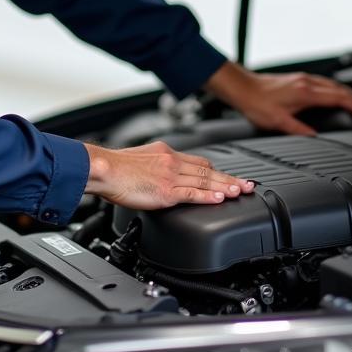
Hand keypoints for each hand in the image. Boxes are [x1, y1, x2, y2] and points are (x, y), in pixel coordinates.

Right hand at [84, 140, 254, 209]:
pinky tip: (221, 199)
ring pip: (206, 182)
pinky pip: (193, 194)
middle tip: (248, 185)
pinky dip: (209, 197)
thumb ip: (156, 165)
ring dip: (227, 187)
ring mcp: (171, 176)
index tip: (229, 177)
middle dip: (230, 178)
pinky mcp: (166, 191)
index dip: (217, 171)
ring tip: (242, 192)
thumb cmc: (115, 167)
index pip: (199, 161)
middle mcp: (172, 161)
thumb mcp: (141, 157)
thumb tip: (160, 175)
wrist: (103, 168)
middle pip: (208, 170)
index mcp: (167, 152)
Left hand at [203, 61, 351, 135]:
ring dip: (350, 94)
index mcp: (306, 92)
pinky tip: (337, 94)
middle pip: (342, 90)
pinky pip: (325, 83)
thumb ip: (299, 130)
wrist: (242, 87)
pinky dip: (337, 90)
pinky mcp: (298, 79)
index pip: (341, 99)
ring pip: (334, 85)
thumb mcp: (278, 122)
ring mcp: (303, 79)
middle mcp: (307, 82)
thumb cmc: (256, 103)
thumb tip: (316, 138)